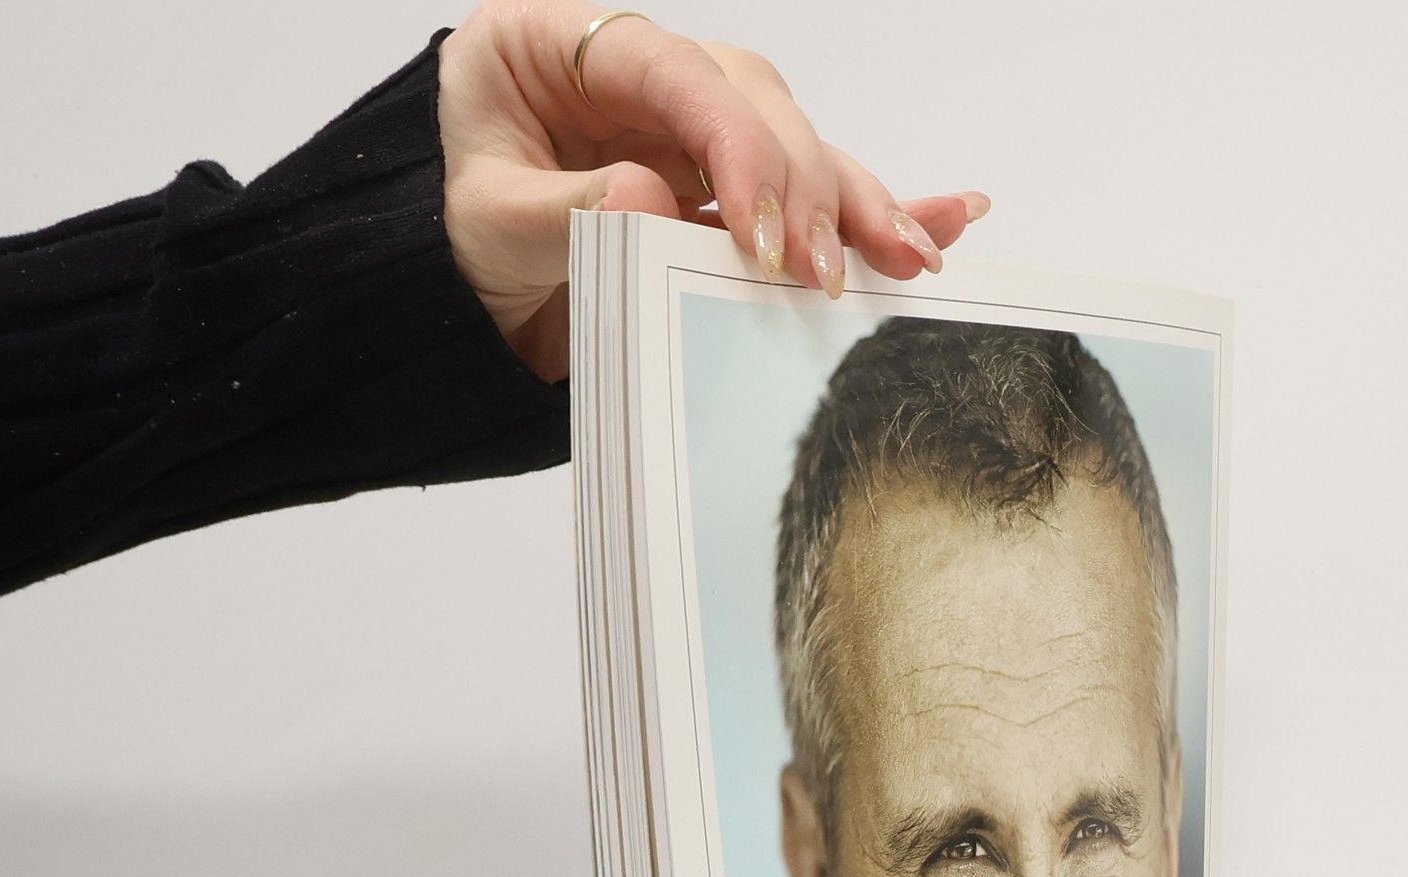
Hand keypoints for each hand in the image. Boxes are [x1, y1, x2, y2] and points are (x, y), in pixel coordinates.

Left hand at [437, 2, 990, 380]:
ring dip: (855, 203)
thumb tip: (653, 196)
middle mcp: (640, 72)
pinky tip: (943, 223)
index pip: (673, 71)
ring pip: (795, 139)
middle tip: (817, 274)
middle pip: (753, 99)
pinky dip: (874, 206)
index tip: (758, 233)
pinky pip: (808, 186)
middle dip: (801, 185)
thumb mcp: (488, 228)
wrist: (468, 298)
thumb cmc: (463, 247)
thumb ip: (563, 211)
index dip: (733, 145)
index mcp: (561, 47)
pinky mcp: (725, 182)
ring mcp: (690, 125)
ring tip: (905, 261)